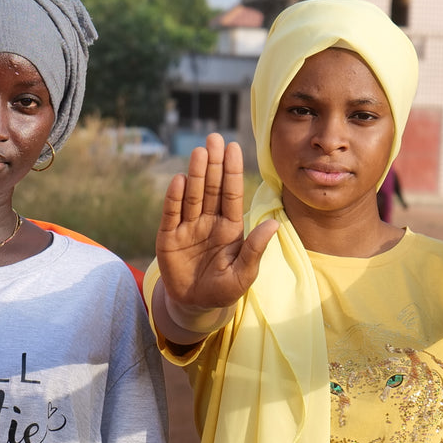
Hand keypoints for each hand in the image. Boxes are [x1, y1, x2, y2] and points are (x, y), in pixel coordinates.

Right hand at [155, 133, 277, 311]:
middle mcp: (209, 221)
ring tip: (200, 152)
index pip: (231, 193)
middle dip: (214, 164)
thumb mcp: (244, 273)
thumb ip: (255, 249)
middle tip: (215, 138)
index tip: (234, 147)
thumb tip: (274, 224)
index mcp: (230, 227)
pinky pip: (172, 214)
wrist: (195, 304)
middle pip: (212, 188)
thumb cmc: (224, 289)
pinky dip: (175, 198)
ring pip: (193, 195)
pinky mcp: (168, 237)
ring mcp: (188, 227)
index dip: (232, 171)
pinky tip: (180, 180)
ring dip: (196, 174)